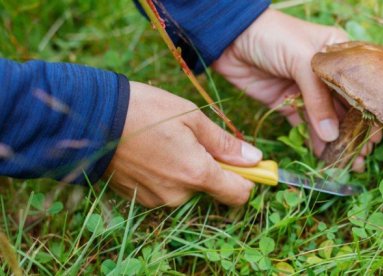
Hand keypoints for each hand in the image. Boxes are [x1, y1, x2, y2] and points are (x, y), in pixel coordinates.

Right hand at [104, 81, 261, 207]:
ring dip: (187, 170)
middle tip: (195, 139)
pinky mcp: (140, 199)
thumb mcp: (192, 117)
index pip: (238, 194)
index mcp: (197, 174)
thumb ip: (225, 144)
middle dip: (211, 168)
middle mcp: (179, 194)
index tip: (247, 165)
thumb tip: (254, 159)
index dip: (249, 180)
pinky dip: (167, 174)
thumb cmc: (146, 110)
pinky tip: (153, 152)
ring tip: (168, 142)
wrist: (93, 119)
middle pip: (212, 188)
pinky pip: (167, 189)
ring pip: (188, 188)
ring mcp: (157, 199)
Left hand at [213, 9, 381, 171]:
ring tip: (347, 162)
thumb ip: (318, 97)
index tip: (375, 136)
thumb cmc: (273, 36)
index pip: (359, 87)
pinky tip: (325, 154)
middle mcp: (325, 74)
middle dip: (353, 132)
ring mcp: (305, 90)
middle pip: (344, 107)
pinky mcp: (286, 103)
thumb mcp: (302, 58)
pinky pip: (304, 125)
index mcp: (337, 55)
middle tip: (362, 156)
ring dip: (335, 141)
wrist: (231, 38)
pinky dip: (314, 140)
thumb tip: (332, 134)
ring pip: (325, 120)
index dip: (368, 112)